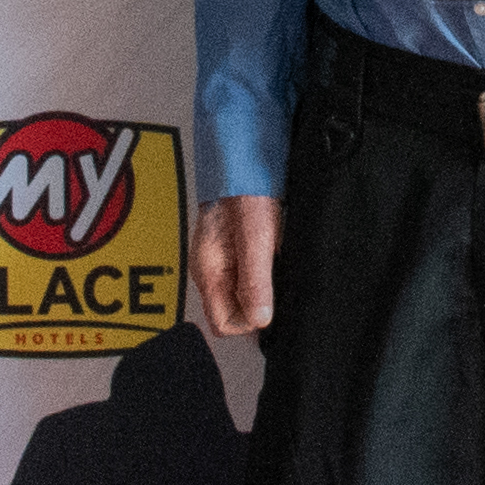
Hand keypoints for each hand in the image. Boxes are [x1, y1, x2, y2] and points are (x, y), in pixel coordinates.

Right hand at [189, 194, 280, 337]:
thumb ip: (255, 280)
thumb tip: (260, 319)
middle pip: (233, 312)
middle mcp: (211, 270)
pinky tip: (276, 257)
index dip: (249, 321)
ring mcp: (222, 261)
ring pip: (243, 296)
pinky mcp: (235, 250)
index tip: (269, 303)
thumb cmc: (245, 190)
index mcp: (208, 272)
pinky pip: (250, 276)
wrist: (245, 159)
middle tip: (276, 282)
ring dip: (263, 288)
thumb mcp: (256, 237)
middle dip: (257, 305)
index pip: (223, 324)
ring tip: (276, 265)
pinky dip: (266, 273)